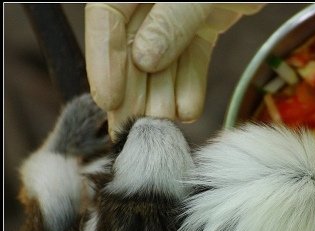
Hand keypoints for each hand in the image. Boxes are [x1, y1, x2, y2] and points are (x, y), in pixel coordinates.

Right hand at [84, 3, 263, 134]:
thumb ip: (170, 21)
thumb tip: (143, 59)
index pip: (106, 20)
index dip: (105, 63)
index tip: (110, 100)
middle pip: (131, 46)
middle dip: (134, 90)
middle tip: (133, 128)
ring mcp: (176, 11)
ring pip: (162, 59)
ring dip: (164, 94)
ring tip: (166, 123)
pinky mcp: (202, 23)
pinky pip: (191, 58)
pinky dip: (191, 83)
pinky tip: (189, 109)